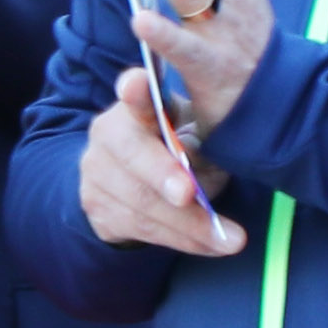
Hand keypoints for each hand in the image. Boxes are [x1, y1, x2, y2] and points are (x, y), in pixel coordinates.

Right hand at [77, 74, 236, 256]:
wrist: (133, 181)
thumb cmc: (179, 147)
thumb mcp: (196, 136)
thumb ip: (197, 143)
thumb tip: (194, 164)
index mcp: (135, 107)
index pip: (135, 95)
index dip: (136, 90)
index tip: (137, 82)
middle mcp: (105, 136)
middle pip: (131, 156)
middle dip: (162, 175)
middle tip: (189, 194)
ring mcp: (95, 175)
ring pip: (140, 203)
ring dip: (189, 225)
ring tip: (232, 240)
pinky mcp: (96, 209)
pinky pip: (141, 229)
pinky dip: (182, 240)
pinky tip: (212, 245)